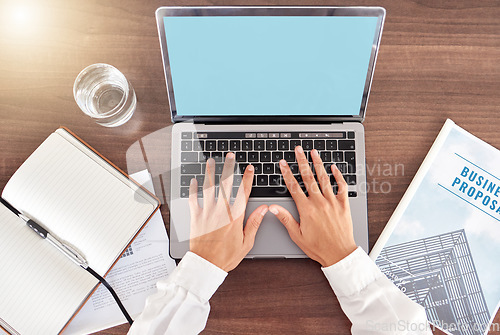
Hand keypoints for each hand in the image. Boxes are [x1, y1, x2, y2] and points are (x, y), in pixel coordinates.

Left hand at [188, 153, 267, 271]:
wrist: (206, 265)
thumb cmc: (226, 256)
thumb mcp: (246, 242)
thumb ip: (254, 223)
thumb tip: (264, 210)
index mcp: (235, 217)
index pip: (243, 192)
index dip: (247, 178)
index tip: (250, 168)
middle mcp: (221, 211)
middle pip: (225, 184)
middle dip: (228, 167)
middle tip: (230, 156)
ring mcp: (207, 212)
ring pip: (208, 187)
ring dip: (210, 172)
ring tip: (211, 161)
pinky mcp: (195, 217)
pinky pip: (193, 199)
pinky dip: (193, 188)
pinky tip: (193, 180)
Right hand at [269, 146, 356, 266]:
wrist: (339, 254)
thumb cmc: (318, 247)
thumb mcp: (297, 235)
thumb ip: (285, 218)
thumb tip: (273, 208)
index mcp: (306, 209)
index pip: (293, 186)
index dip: (287, 173)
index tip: (283, 163)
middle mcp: (319, 202)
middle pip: (308, 177)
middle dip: (302, 161)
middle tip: (298, 150)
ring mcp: (332, 202)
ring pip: (324, 178)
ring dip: (318, 163)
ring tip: (314, 152)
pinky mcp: (343, 204)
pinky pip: (341, 186)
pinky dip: (338, 176)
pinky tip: (334, 168)